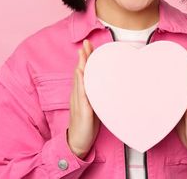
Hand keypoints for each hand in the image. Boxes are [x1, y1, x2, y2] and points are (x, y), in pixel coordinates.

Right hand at [67, 39, 100, 158]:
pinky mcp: (82, 111)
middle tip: (86, 43)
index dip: (86, 59)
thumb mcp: (94, 106)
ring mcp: (79, 102)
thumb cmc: (87, 125)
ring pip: (79, 81)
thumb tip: (108, 85)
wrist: (77, 143)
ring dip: (81, 66)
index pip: (83, 73)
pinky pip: (81, 96)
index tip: (89, 46)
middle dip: (83, 57)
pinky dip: (81, 84)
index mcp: (81, 94)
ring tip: (83, 54)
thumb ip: (97, 95)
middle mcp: (78, 95)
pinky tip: (82, 75)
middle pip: (80, 72)